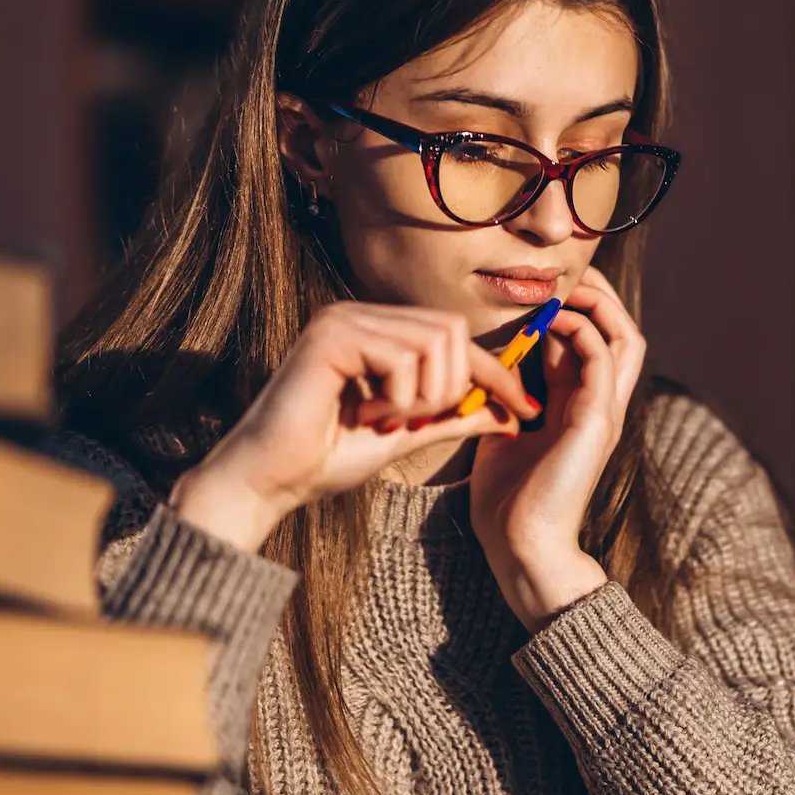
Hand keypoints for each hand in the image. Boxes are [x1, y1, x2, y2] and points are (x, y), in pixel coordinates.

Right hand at [170, 301, 543, 551]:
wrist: (268, 481)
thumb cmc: (327, 458)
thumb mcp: (407, 433)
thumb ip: (454, 416)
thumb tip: (510, 413)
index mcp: (376, 330)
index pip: (456, 336)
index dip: (496, 373)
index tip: (525, 410)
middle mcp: (360, 314)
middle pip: (453, 331)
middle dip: (452, 387)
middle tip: (413, 420)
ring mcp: (343, 318)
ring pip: (435, 342)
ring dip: (423, 396)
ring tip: (384, 418)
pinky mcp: (331, 334)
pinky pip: (403, 357)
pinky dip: (398, 397)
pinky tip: (364, 413)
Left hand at [470, 266, 646, 629]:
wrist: (521, 546)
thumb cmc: (507, 499)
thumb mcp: (504, 431)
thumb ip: (508, 395)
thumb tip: (493, 362)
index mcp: (581, 407)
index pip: (594, 341)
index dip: (574, 309)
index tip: (539, 291)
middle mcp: (601, 405)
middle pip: (622, 332)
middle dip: (597, 296)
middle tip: (562, 277)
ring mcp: (604, 412)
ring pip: (626, 338)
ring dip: (596, 305)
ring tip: (562, 290)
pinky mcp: (596, 420)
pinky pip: (602, 357)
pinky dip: (580, 329)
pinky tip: (548, 322)